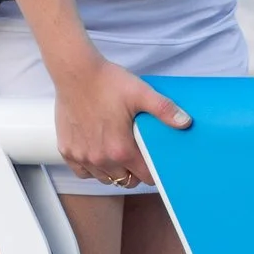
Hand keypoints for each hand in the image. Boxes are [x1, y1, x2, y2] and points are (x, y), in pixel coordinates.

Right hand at [51, 49, 190, 186]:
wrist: (75, 72)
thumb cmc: (107, 82)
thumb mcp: (141, 93)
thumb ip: (165, 109)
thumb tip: (186, 122)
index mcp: (121, 150)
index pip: (145, 177)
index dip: (153, 171)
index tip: (153, 161)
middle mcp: (101, 159)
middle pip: (126, 181)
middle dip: (134, 173)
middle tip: (137, 157)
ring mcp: (83, 156)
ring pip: (104, 178)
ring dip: (114, 171)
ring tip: (118, 155)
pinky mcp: (67, 151)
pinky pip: (82, 172)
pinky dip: (91, 169)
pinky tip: (97, 154)